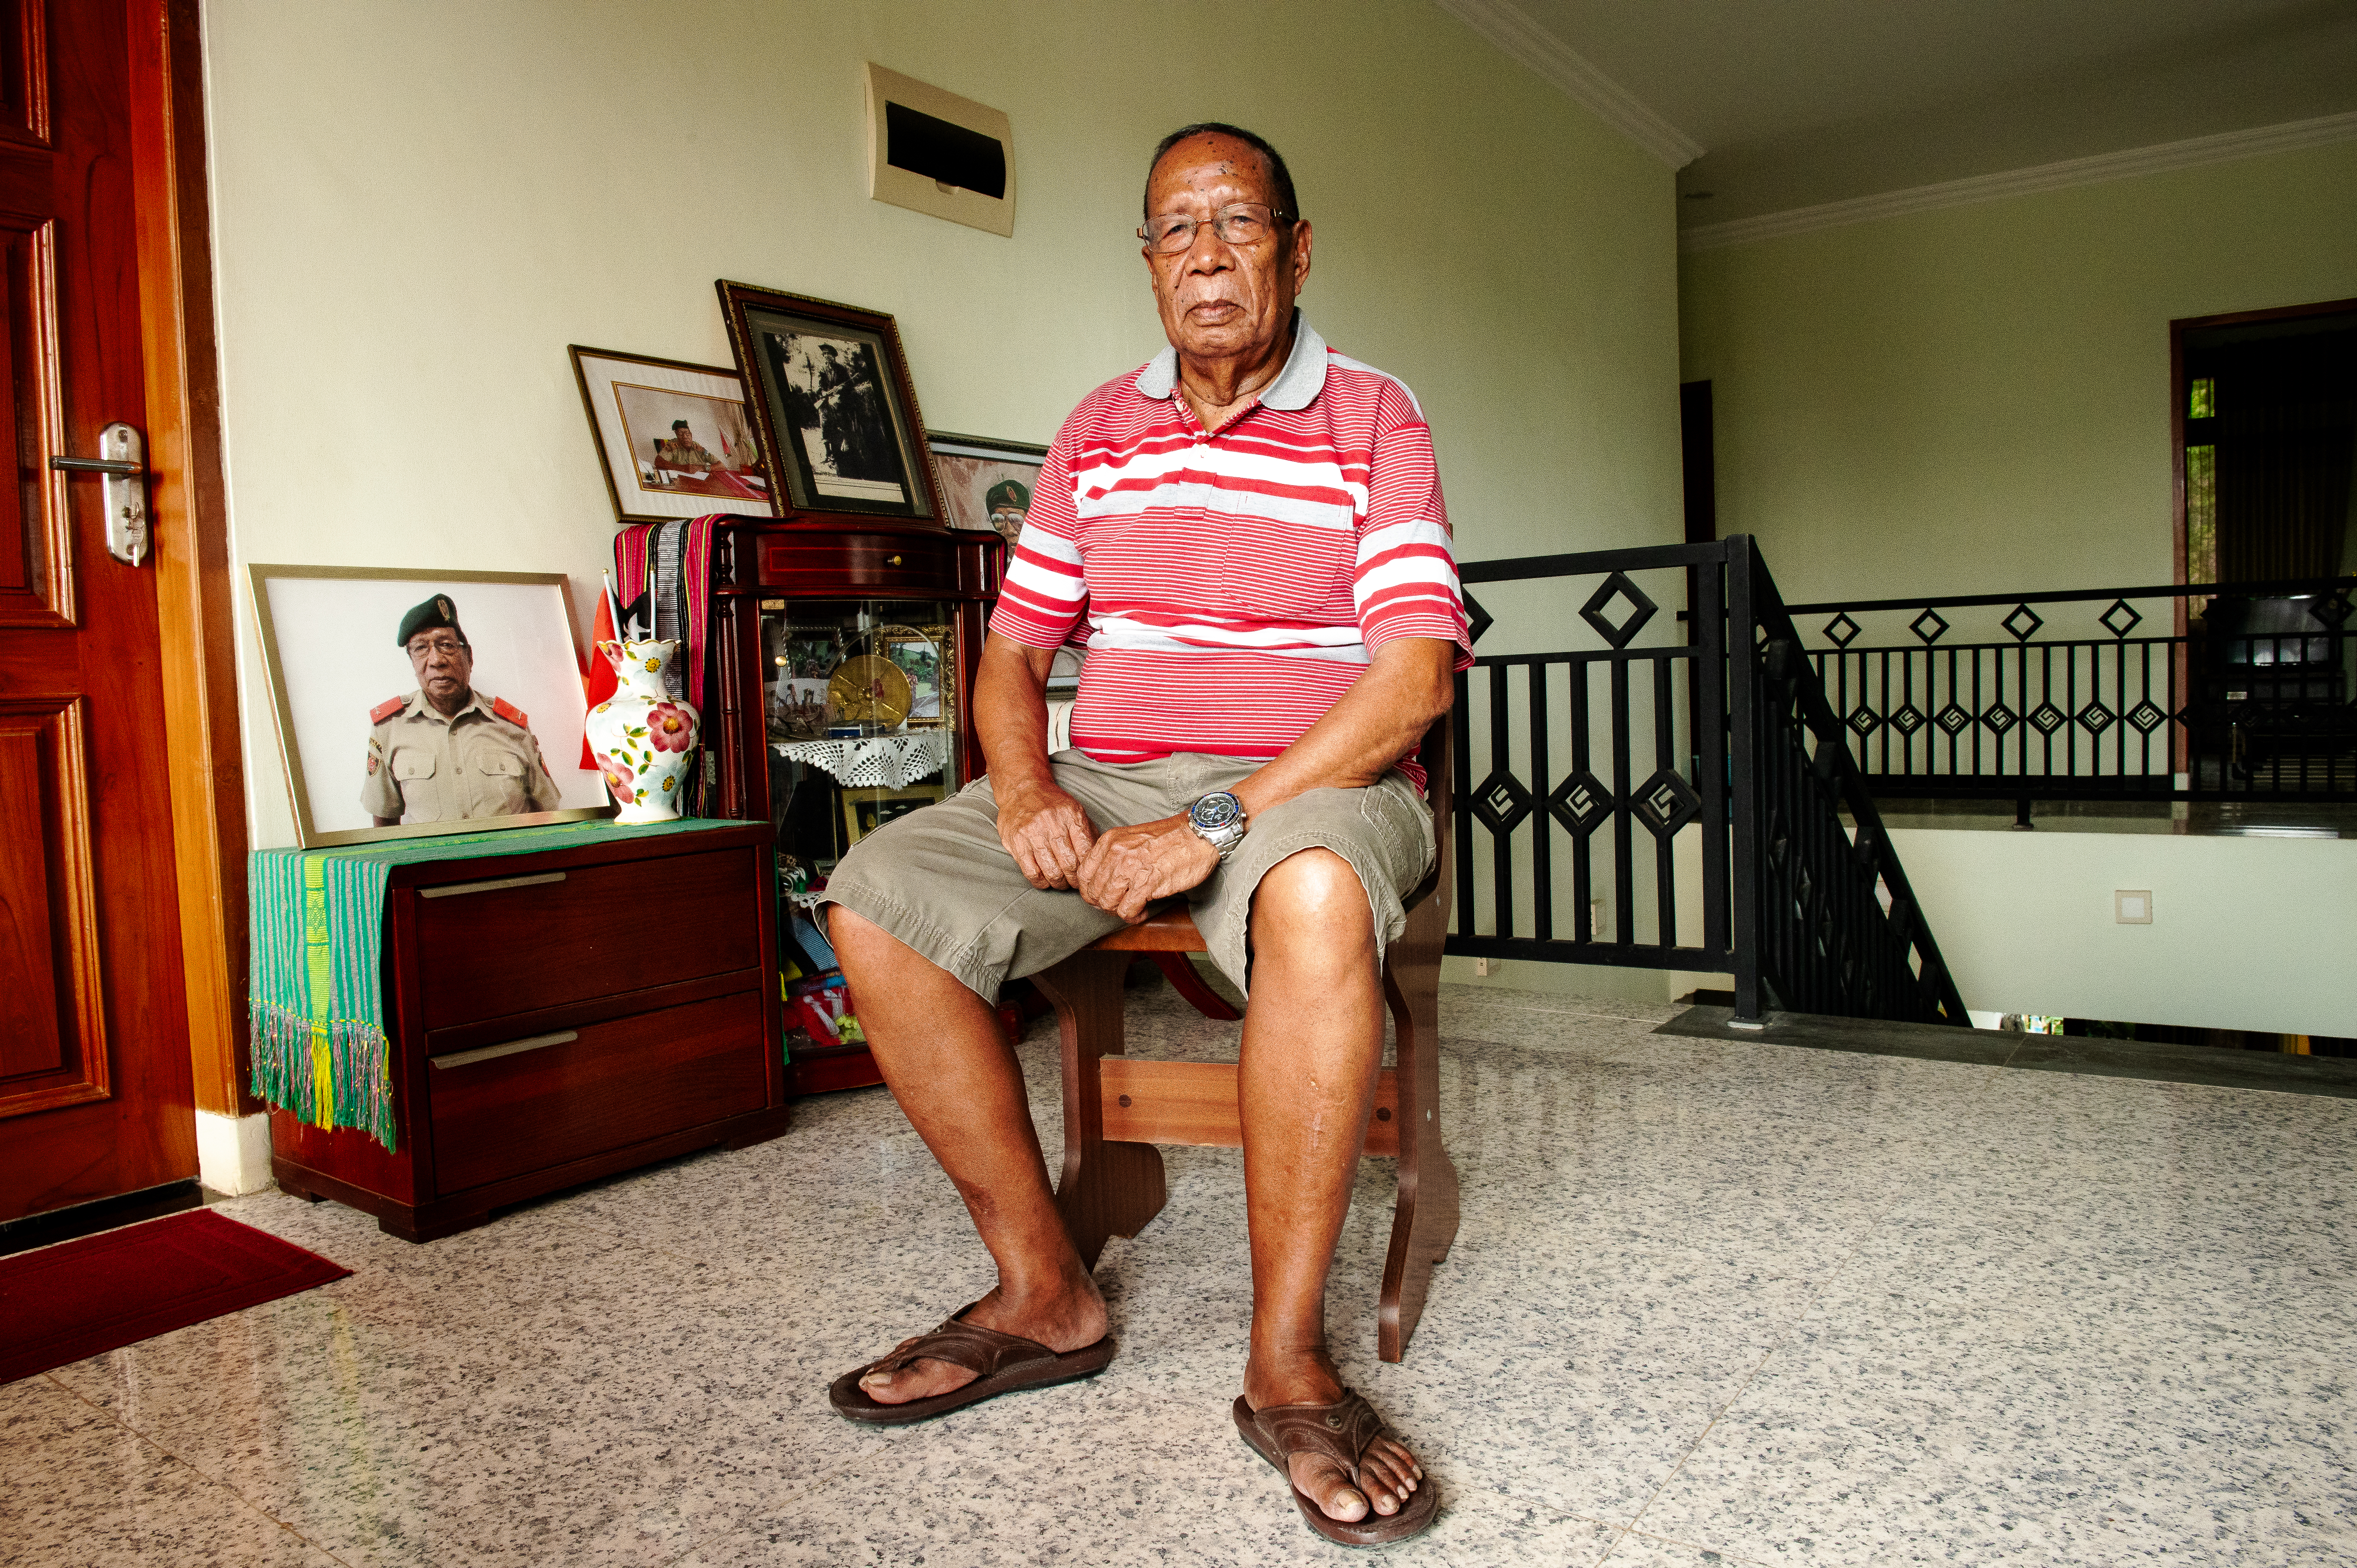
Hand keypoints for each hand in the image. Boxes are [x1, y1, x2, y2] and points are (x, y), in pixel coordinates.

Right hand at [995, 778, 1096, 888]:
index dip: (1087, 869)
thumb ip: (1088, 831)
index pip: (1085, 851)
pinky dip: (1040, 882)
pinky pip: (1031, 872)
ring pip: (1051, 871)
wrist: (1022, 789)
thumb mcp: (1075, 809)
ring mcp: (1032, 833)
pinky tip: (1044, 881)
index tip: (1087, 875)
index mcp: (1071, 814)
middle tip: (1074, 883)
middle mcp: (1052, 823)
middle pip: (1069, 864)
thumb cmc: (1052, 803)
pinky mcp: (1016, 842)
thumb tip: (1099, 857)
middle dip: (1074, 880)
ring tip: (1060, 883)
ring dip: (1059, 883)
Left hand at [1075, 814, 1221, 922]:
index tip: (1102, 897)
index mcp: (1110, 841)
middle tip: (1121, 906)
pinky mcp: (1147, 883)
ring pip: (1108, 903)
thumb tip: (1102, 882)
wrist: (1198, 834)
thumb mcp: (1132, 838)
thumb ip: (1114, 856)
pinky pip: (1127, 910)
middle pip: (1094, 892)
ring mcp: (1131, 868)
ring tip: (1134, 909)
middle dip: (1106, 905)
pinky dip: (1134, 916)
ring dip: (1119, 912)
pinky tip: (1143, 911)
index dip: (1091, 891)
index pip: (1084, 874)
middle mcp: (1116, 853)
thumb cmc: (1170, 838)